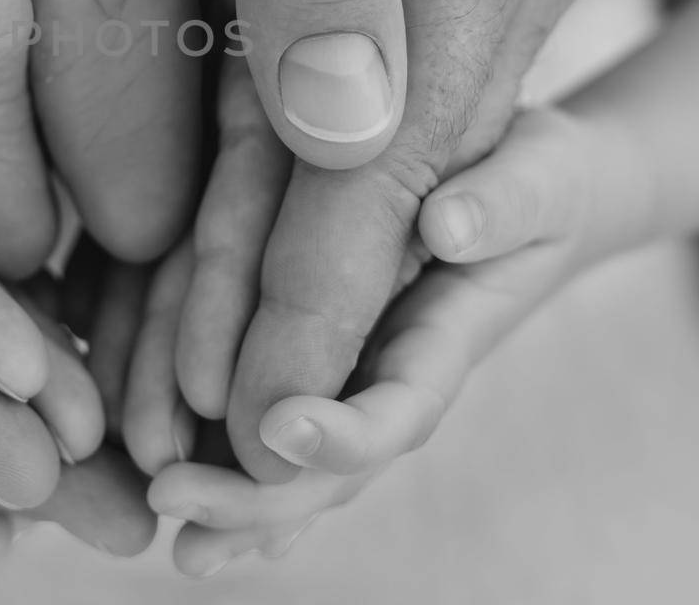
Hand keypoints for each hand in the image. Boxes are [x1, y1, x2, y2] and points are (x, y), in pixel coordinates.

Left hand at [80, 0, 599, 478]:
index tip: (259, 418)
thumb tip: (355, 135)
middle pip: (369, 181)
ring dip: (260, 275)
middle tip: (210, 452)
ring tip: (185, 395)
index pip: (396, 155)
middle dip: (288, 317)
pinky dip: (240, 182)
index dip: (320, 293)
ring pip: (330, 155)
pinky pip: (291, 88)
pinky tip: (187, 256)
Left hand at [132, 104, 641, 574]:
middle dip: (256, 492)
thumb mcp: (536, 178)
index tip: (282, 425)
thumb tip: (451, 225)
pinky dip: (228, 467)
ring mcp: (357, 384)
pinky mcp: (323, 365)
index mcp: (444, 343)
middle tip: (172, 494)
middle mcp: (392, 381)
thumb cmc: (536, 184)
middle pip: (330, 465)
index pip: (398, 407)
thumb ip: (504, 202)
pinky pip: (272, 429)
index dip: (345, 431)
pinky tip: (174, 502)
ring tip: (162, 520)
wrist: (531, 200)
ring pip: (293, 464)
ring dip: (231, 501)